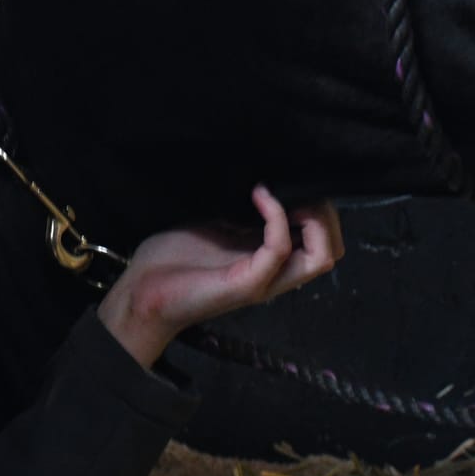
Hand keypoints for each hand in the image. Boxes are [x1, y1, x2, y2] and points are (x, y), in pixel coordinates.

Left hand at [96, 186, 341, 368]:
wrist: (143, 290)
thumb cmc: (173, 260)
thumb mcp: (216, 226)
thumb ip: (244, 215)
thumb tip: (264, 185)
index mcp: (269, 262)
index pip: (323, 242)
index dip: (321, 211)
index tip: (293, 185)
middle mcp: (274, 275)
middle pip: (332, 252)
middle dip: (325, 214)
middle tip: (295, 190)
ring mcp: (263, 281)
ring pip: (321, 258)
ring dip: (313, 219)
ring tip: (285, 196)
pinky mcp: (246, 284)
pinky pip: (279, 249)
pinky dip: (276, 216)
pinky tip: (258, 196)